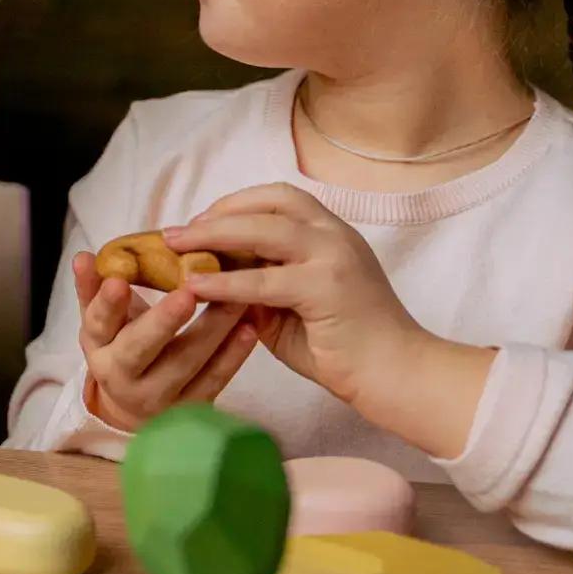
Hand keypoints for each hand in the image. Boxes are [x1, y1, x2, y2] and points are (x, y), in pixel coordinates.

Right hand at [75, 249, 259, 431]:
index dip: (107, 304)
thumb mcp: (102, 321)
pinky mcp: (190, 409)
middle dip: (164, 321)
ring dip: (213, 330)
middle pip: (141, 349)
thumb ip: (93, 288)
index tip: (119, 281)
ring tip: (235, 298)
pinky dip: (233, 355)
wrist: (136, 406)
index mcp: (99, 348)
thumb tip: (82, 256)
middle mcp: (123, 378)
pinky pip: (213, 380)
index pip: (98, 323)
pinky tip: (249, 328)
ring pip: (185, 363)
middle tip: (187, 292)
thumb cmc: (121, 345)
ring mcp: (158, 398)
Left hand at [164, 183, 434, 409]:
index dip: (235, 204)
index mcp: (331, 232)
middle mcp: (334, 235)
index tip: (200, 221)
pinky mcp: (327, 288)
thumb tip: (211, 276)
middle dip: (215, 215)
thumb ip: (260, 286)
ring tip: (176, 249)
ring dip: (213, 236)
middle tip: (176, 233)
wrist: (397, 375)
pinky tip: (196, 287)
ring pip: (263, 231)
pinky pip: (264, 280)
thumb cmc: (345, 346)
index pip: (279, 198)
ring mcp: (334, 257)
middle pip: (267, 204)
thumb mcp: (293, 307)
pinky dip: (225, 281)